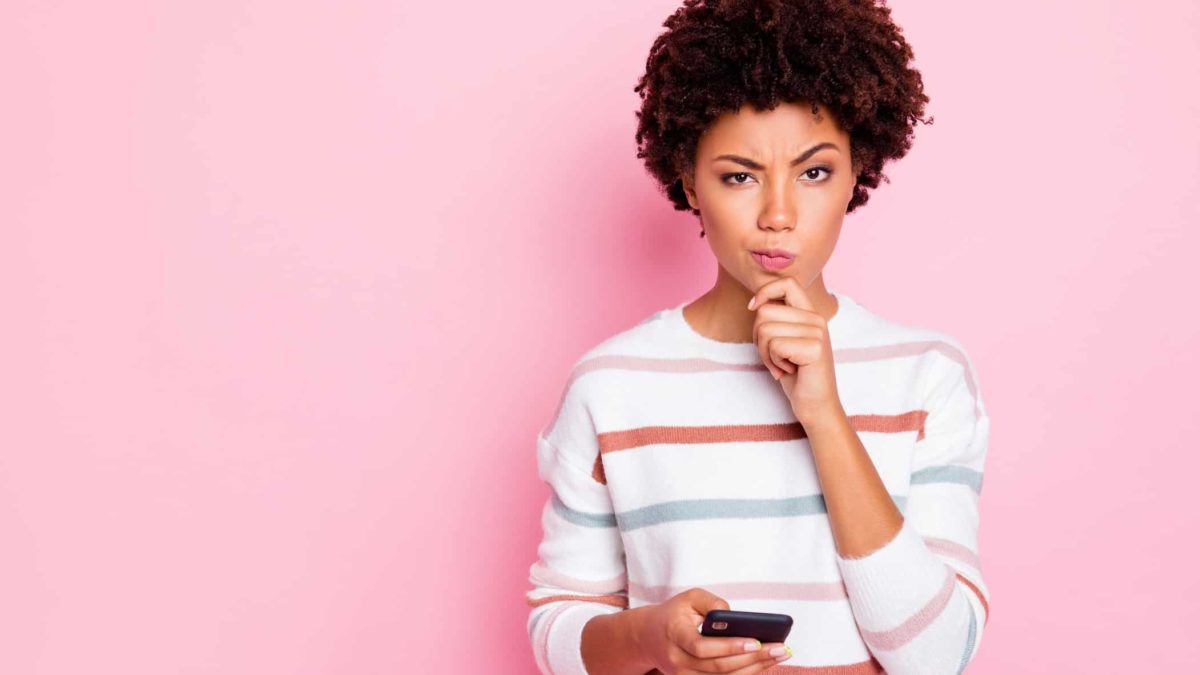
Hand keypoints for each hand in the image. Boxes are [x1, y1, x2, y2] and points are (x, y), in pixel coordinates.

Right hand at [630, 588, 792, 673]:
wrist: (648, 637)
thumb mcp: (689, 597)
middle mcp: (677, 661)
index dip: (730, 647)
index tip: (757, 641)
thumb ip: (712, 602)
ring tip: (779, 655)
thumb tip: (736, 617)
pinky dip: (744, 674)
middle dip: (753, 659)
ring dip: (754, 669)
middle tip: (780, 649)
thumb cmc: (674, 613)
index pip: (702, 647)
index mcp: (674, 635)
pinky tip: (763, 665)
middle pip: (718, 667)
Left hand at [746, 277, 842, 426]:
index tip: (752, 307)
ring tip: (782, 365)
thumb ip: (777, 320)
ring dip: (765, 354)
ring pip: (765, 330)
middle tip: (774, 356)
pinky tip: (788, 372)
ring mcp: (818, 332)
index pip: (786, 283)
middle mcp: (816, 319)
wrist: (817, 405)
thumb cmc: (796, 375)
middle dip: (758, 338)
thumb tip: (754, 303)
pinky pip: (774, 345)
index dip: (764, 292)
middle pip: (764, 312)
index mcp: (810, 314)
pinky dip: (773, 363)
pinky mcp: (815, 348)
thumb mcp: (785, 341)